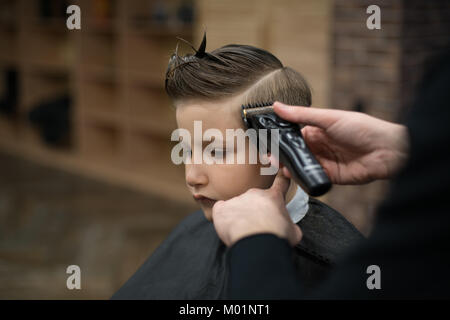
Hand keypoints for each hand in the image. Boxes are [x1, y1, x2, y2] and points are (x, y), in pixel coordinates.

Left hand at [212, 172, 302, 246]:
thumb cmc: (275, 237)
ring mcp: (237, 199)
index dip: (281, 177)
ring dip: (240, 216)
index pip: (279, 183)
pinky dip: (224, 218)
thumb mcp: (293, 231)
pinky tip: (229, 227)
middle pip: (254, 200)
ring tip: (244, 232)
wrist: (258, 244)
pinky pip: (221, 210)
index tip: (282, 172)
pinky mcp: (221, 209)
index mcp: (273, 197)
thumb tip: (291, 229)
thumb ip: (290, 224)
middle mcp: (255, 194)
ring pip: (238, 206)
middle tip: (257, 227)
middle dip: (255, 211)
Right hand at [273, 102, 409, 184]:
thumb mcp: (329, 118)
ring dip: (290, 166)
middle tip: (268, 156)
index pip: (294, 134)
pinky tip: (293, 174)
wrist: (387, 150)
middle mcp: (320, 146)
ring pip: (301, 165)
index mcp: (319, 130)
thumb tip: (277, 105)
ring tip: (278, 165)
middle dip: (282, 154)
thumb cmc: (363, 128)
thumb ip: (301, 115)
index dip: (281, 138)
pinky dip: (302, 176)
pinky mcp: (331, 176)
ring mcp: (325, 161)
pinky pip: (312, 177)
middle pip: (296, 152)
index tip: (267, 139)